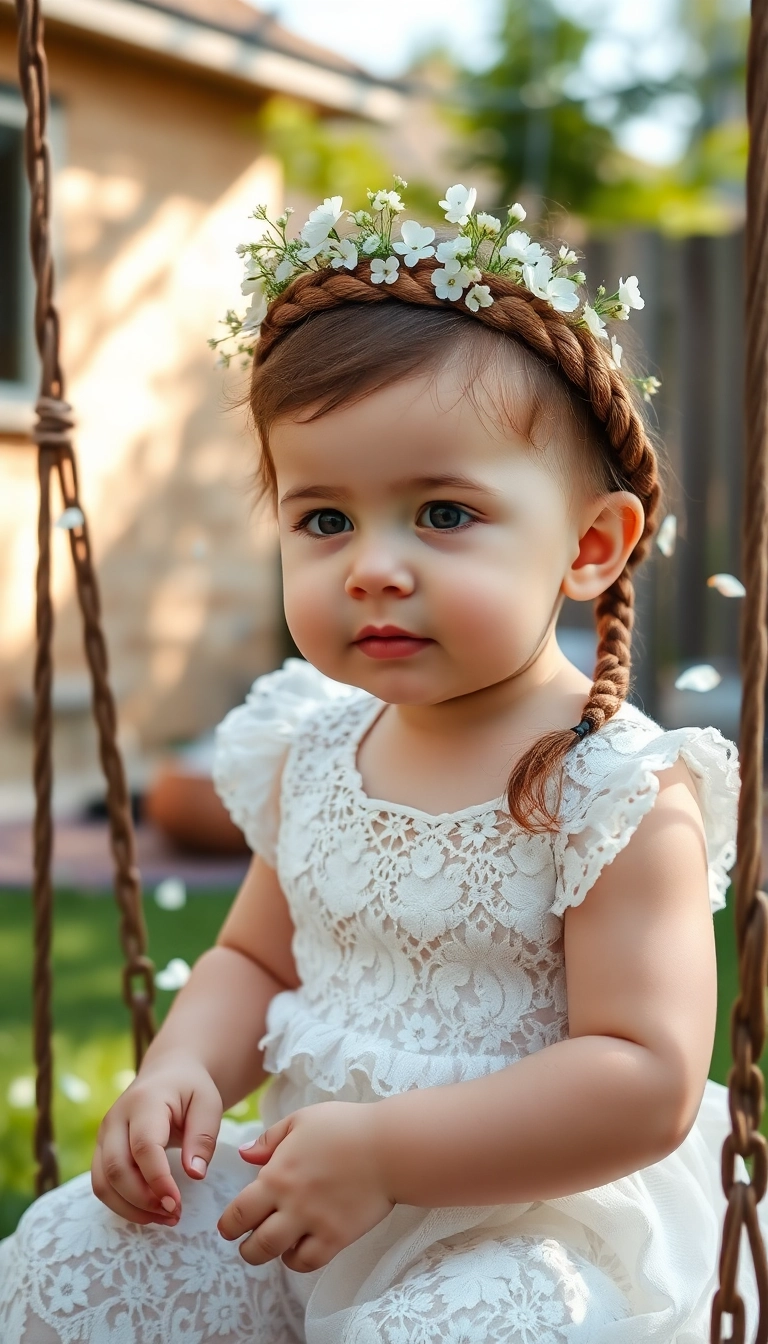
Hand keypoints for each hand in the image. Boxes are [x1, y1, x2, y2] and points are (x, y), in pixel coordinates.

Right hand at [91, 1052, 222, 1225]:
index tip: (176, 1204)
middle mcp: (116, 1118)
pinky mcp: (101, 1150)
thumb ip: (203, 1137)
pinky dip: (123, 1205)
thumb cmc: (191, 1090)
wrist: (167, 1073)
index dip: (158, 1180)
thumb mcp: (208, 1104)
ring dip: (131, 1208)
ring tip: (165, 1217)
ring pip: (103, 1183)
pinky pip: (102, 1185)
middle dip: (143, 1200)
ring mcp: (104, 1135)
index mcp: (144, 1101)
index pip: (144, 1147)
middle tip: (174, 1215)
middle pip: (116, 1169)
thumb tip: (195, 1174)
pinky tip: (149, 1211)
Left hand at [217, 1101, 394, 1271]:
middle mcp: (290, 1204)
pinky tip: (300, 1248)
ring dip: (269, 1255)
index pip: (238, 1213)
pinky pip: (309, 1262)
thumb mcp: (301, 1120)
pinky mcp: (337, 1237)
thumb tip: (244, 1155)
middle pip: (254, 1243)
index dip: (229, 1225)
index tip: (230, 1226)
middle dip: (246, 1247)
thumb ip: (269, 1139)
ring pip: (277, 1256)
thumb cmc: (345, 1126)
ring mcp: (314, 1223)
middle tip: (248, 1242)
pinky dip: (299, 1260)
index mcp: (276, 1175)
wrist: (389, 1146)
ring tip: (274, 1247)